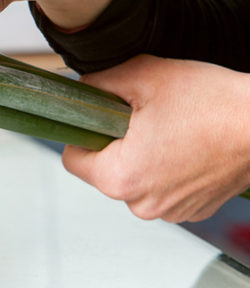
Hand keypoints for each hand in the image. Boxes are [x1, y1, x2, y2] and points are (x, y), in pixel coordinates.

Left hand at [62, 55, 249, 222]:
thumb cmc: (214, 103)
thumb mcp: (145, 76)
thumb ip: (100, 82)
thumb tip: (81, 88)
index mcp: (120, 178)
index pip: (73, 158)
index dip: (83, 132)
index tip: (102, 117)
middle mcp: (142, 204)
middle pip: (105, 170)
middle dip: (117, 143)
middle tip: (145, 117)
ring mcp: (171, 211)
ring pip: (136, 179)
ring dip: (145, 156)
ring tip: (172, 130)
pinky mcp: (195, 209)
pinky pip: (165, 187)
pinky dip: (170, 168)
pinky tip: (190, 145)